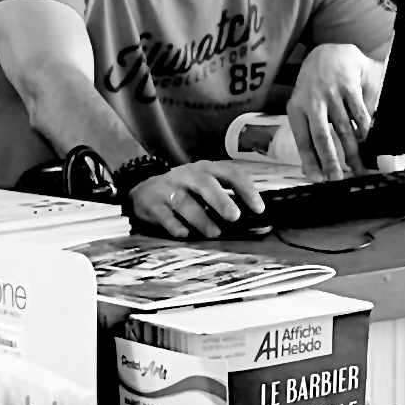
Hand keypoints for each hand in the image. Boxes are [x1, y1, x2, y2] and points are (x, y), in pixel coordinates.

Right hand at [131, 160, 265, 237]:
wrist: (145, 192)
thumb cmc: (185, 190)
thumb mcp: (205, 185)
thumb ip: (225, 196)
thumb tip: (253, 219)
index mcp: (206, 169)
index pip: (230, 173)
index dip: (246, 189)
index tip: (259, 208)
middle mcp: (188, 176)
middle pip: (204, 183)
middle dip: (220, 200)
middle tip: (234, 216)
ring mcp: (169, 189)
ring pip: (184, 201)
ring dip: (200, 218)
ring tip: (214, 233)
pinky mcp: (153, 205)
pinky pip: (164, 216)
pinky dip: (175, 225)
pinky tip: (184, 234)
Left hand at [284, 43, 383, 177]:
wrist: (329, 53)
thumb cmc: (315, 86)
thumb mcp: (304, 105)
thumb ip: (307, 134)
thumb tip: (311, 169)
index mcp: (297, 108)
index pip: (303, 140)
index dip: (310, 161)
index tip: (318, 179)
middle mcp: (312, 102)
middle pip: (322, 136)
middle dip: (331, 160)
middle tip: (338, 179)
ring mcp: (331, 93)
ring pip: (344, 128)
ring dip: (352, 151)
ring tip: (359, 168)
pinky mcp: (348, 86)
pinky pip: (359, 113)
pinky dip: (365, 130)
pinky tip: (368, 143)